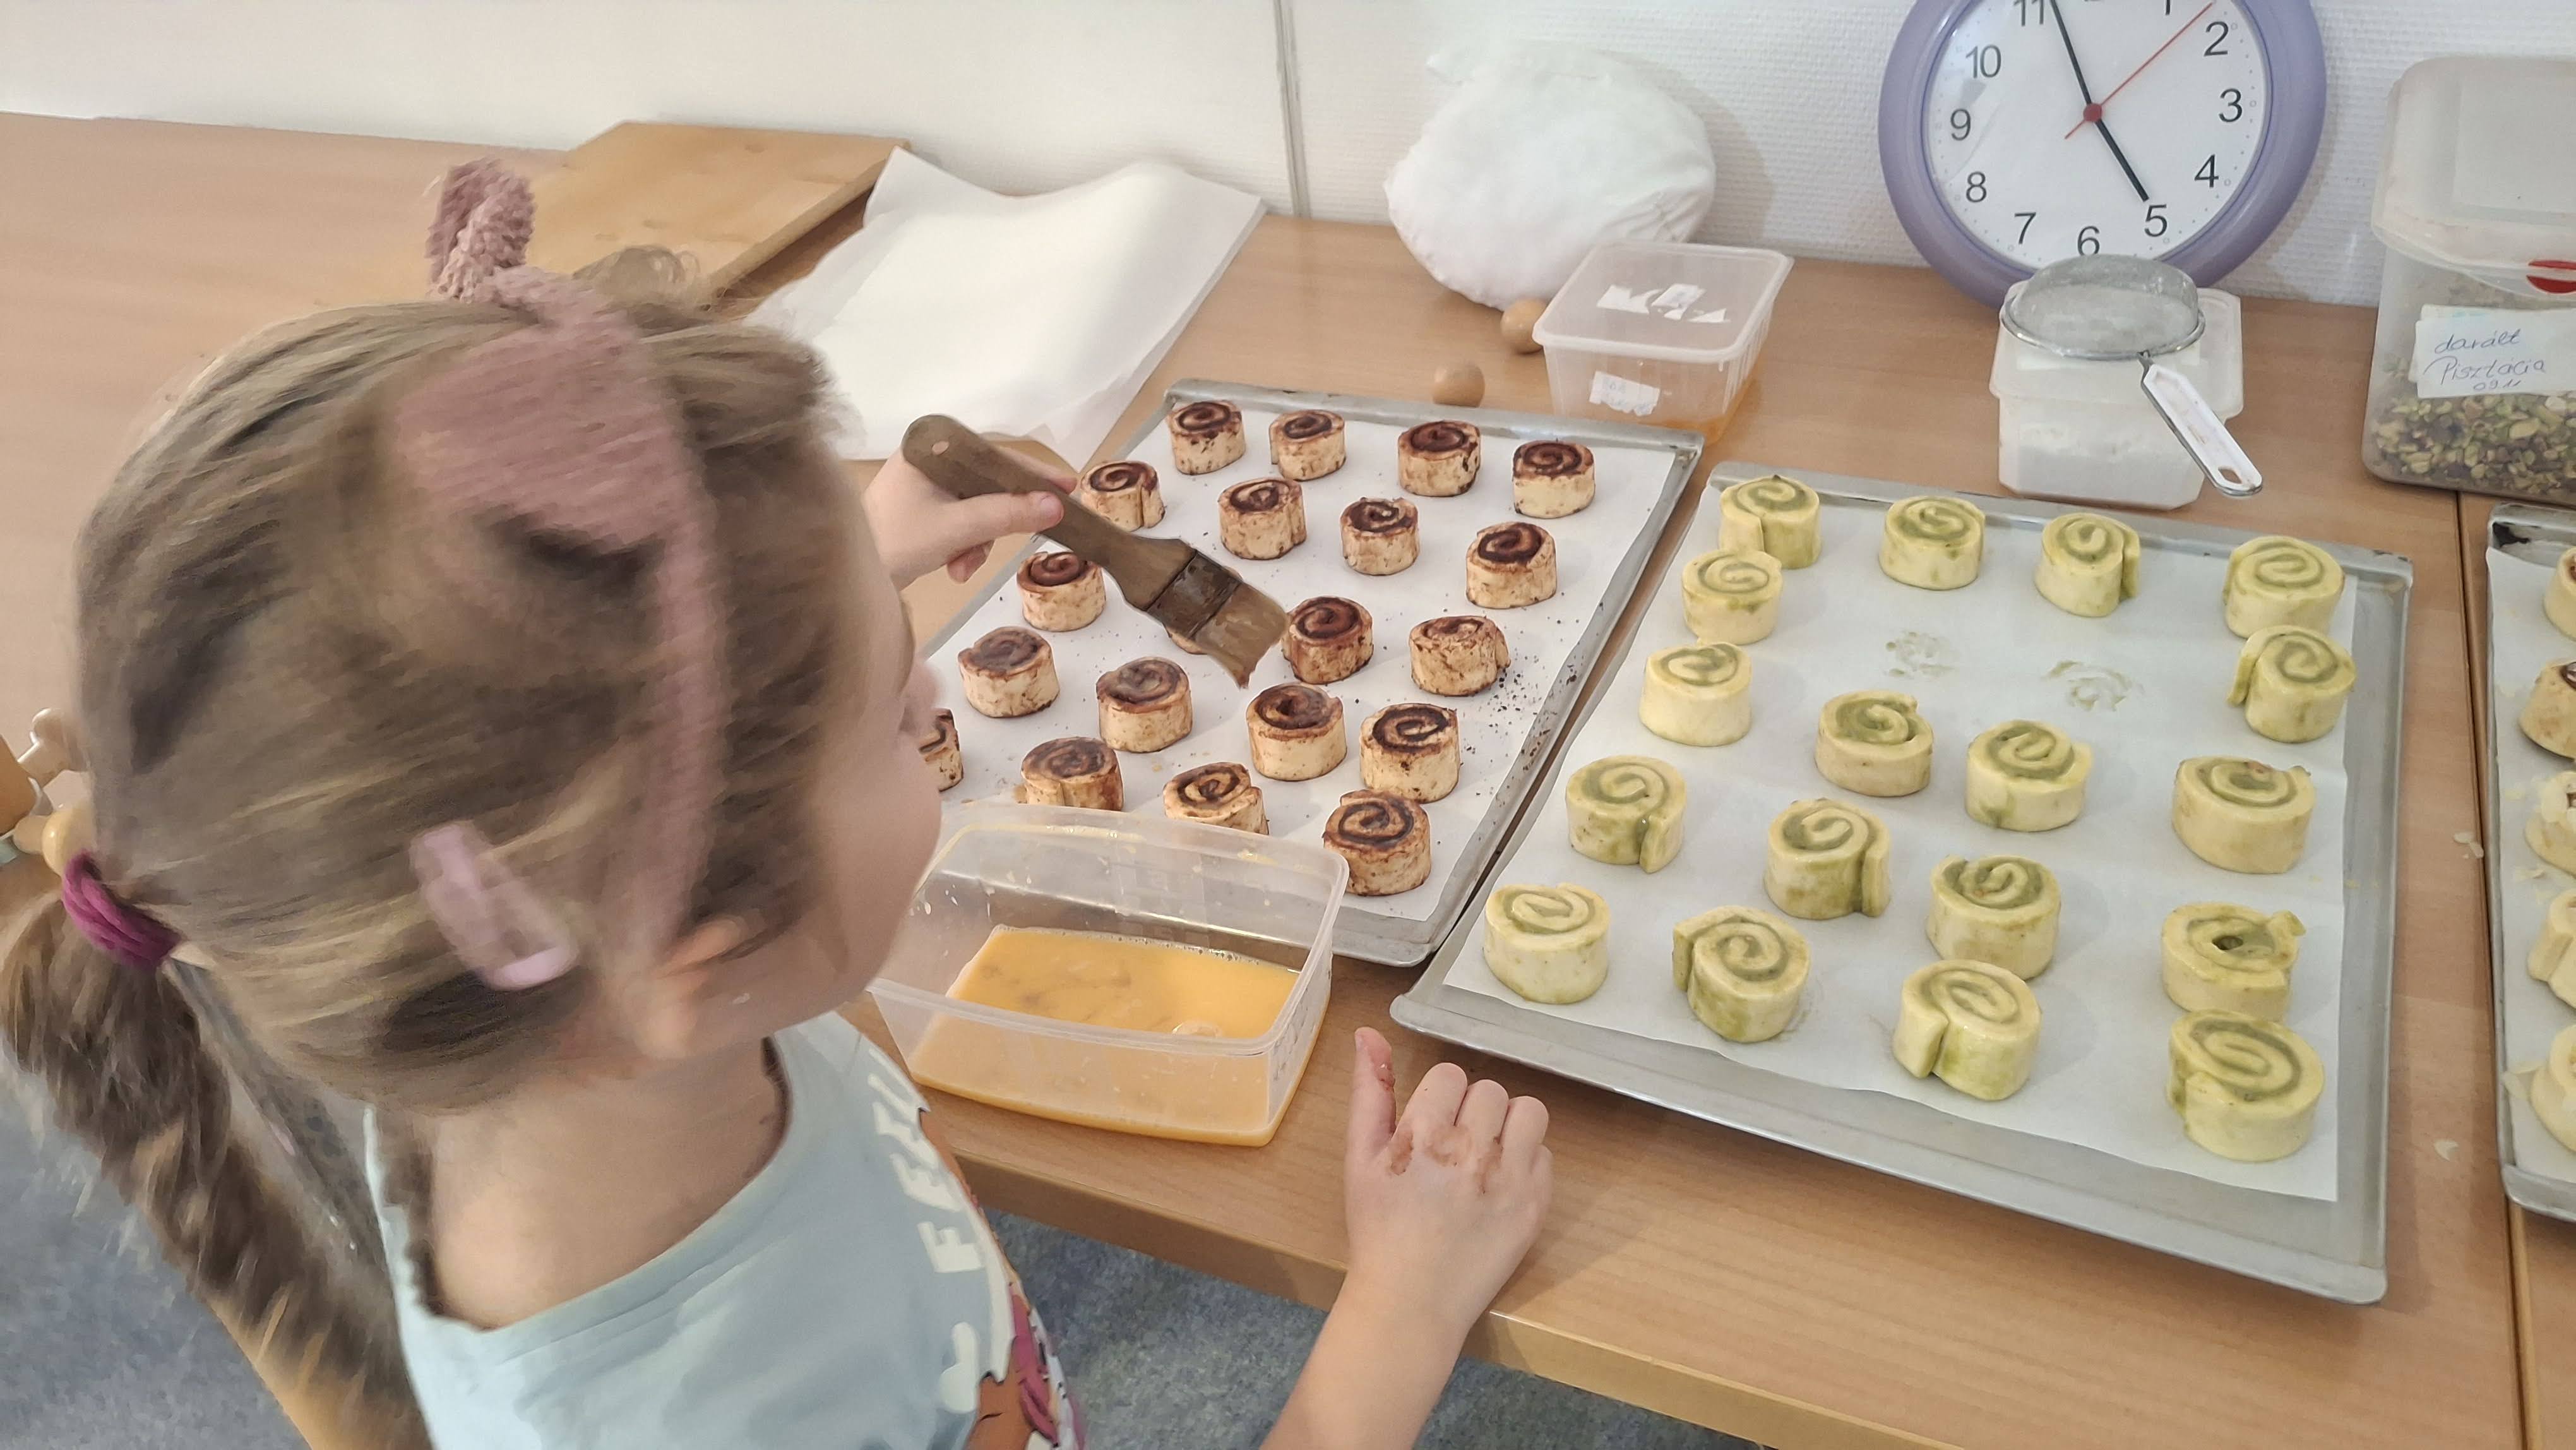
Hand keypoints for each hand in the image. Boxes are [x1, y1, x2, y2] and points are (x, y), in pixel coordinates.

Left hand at [862, 452, 1065, 586]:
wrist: (848, 578)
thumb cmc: (896, 542)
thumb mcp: (957, 529)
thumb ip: (1006, 515)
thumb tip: (1055, 506)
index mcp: (930, 448)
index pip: (993, 454)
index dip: (1031, 472)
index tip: (1066, 487)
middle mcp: (927, 460)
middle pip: (987, 484)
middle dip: (997, 520)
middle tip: (1028, 534)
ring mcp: (922, 487)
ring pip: (976, 508)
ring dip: (979, 541)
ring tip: (963, 568)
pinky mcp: (920, 512)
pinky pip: (959, 522)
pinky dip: (964, 546)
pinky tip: (954, 569)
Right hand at [1339, 1027, 1551, 1336]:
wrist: (1410, 1301)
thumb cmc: (1378, 1228)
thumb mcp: (1360, 1158)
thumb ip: (1368, 1092)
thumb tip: (1368, 1032)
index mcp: (1422, 1134)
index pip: (1450, 1075)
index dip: (1439, 1099)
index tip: (1430, 1127)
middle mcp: (1469, 1150)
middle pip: (1490, 1090)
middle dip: (1472, 1111)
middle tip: (1454, 1147)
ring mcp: (1508, 1179)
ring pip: (1528, 1112)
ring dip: (1508, 1126)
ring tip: (1486, 1155)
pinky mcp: (1534, 1206)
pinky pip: (1546, 1154)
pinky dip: (1526, 1163)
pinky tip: (1500, 1185)